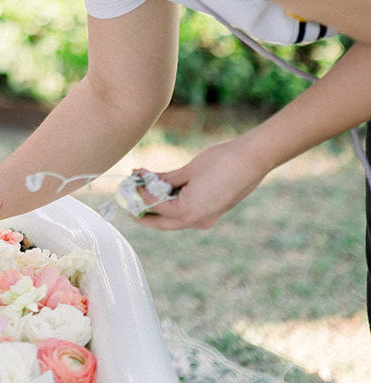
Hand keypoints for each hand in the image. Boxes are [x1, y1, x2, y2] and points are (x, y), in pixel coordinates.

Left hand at [134, 138, 267, 230]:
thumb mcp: (188, 170)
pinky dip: (174, 204)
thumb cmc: (221, 162)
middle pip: (162, 222)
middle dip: (144, 213)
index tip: (130, 182)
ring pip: (175, 219)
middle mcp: (197, 221)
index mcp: (188, 212)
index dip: (140, 194)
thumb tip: (149, 181)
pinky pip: (188, 213)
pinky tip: (166, 190)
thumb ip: (166, 180)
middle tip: (129, 202)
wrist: (252, 160)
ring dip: (159, 207)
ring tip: (145, 190)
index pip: (155, 207)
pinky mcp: (213, 212)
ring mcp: (207, 219)